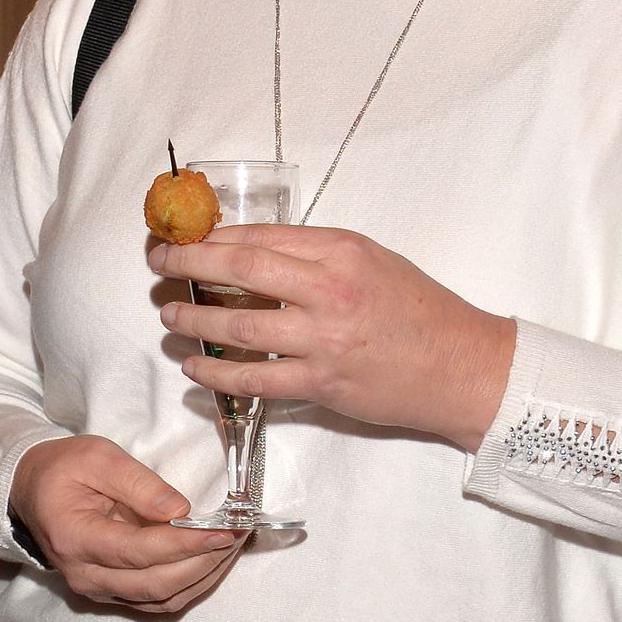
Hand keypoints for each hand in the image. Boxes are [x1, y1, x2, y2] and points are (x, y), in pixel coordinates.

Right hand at [9, 433, 241, 614]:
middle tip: (236, 537)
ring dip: (201, 578)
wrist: (32, 491)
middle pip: (155, 584)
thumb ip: (139, 483)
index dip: (184, 544)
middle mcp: (85, 574)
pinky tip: (210, 561)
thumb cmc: (63, 469)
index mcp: (76, 538)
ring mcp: (97, 589)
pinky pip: (157, 600)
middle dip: (202, 563)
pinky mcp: (111, 593)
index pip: (139, 551)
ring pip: (161, 599)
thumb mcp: (98, 457)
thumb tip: (180, 511)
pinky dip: (189, 585)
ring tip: (230, 548)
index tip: (223, 531)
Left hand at [153, 226, 515, 453]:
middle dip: (188, 266)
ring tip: (170, 318)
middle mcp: (331, 291)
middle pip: (240, 271)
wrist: (461, 366)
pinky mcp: (322, 384)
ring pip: (238, 327)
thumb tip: (250, 250)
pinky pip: (255, 379)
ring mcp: (324, 341)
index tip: (183, 238)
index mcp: (342, 252)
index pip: (260, 237)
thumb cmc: (418, 310)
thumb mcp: (371, 260)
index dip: (211, 237)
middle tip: (159, 268)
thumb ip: (315, 254)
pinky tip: (194, 370)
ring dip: (194, 321)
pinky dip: (217, 375)